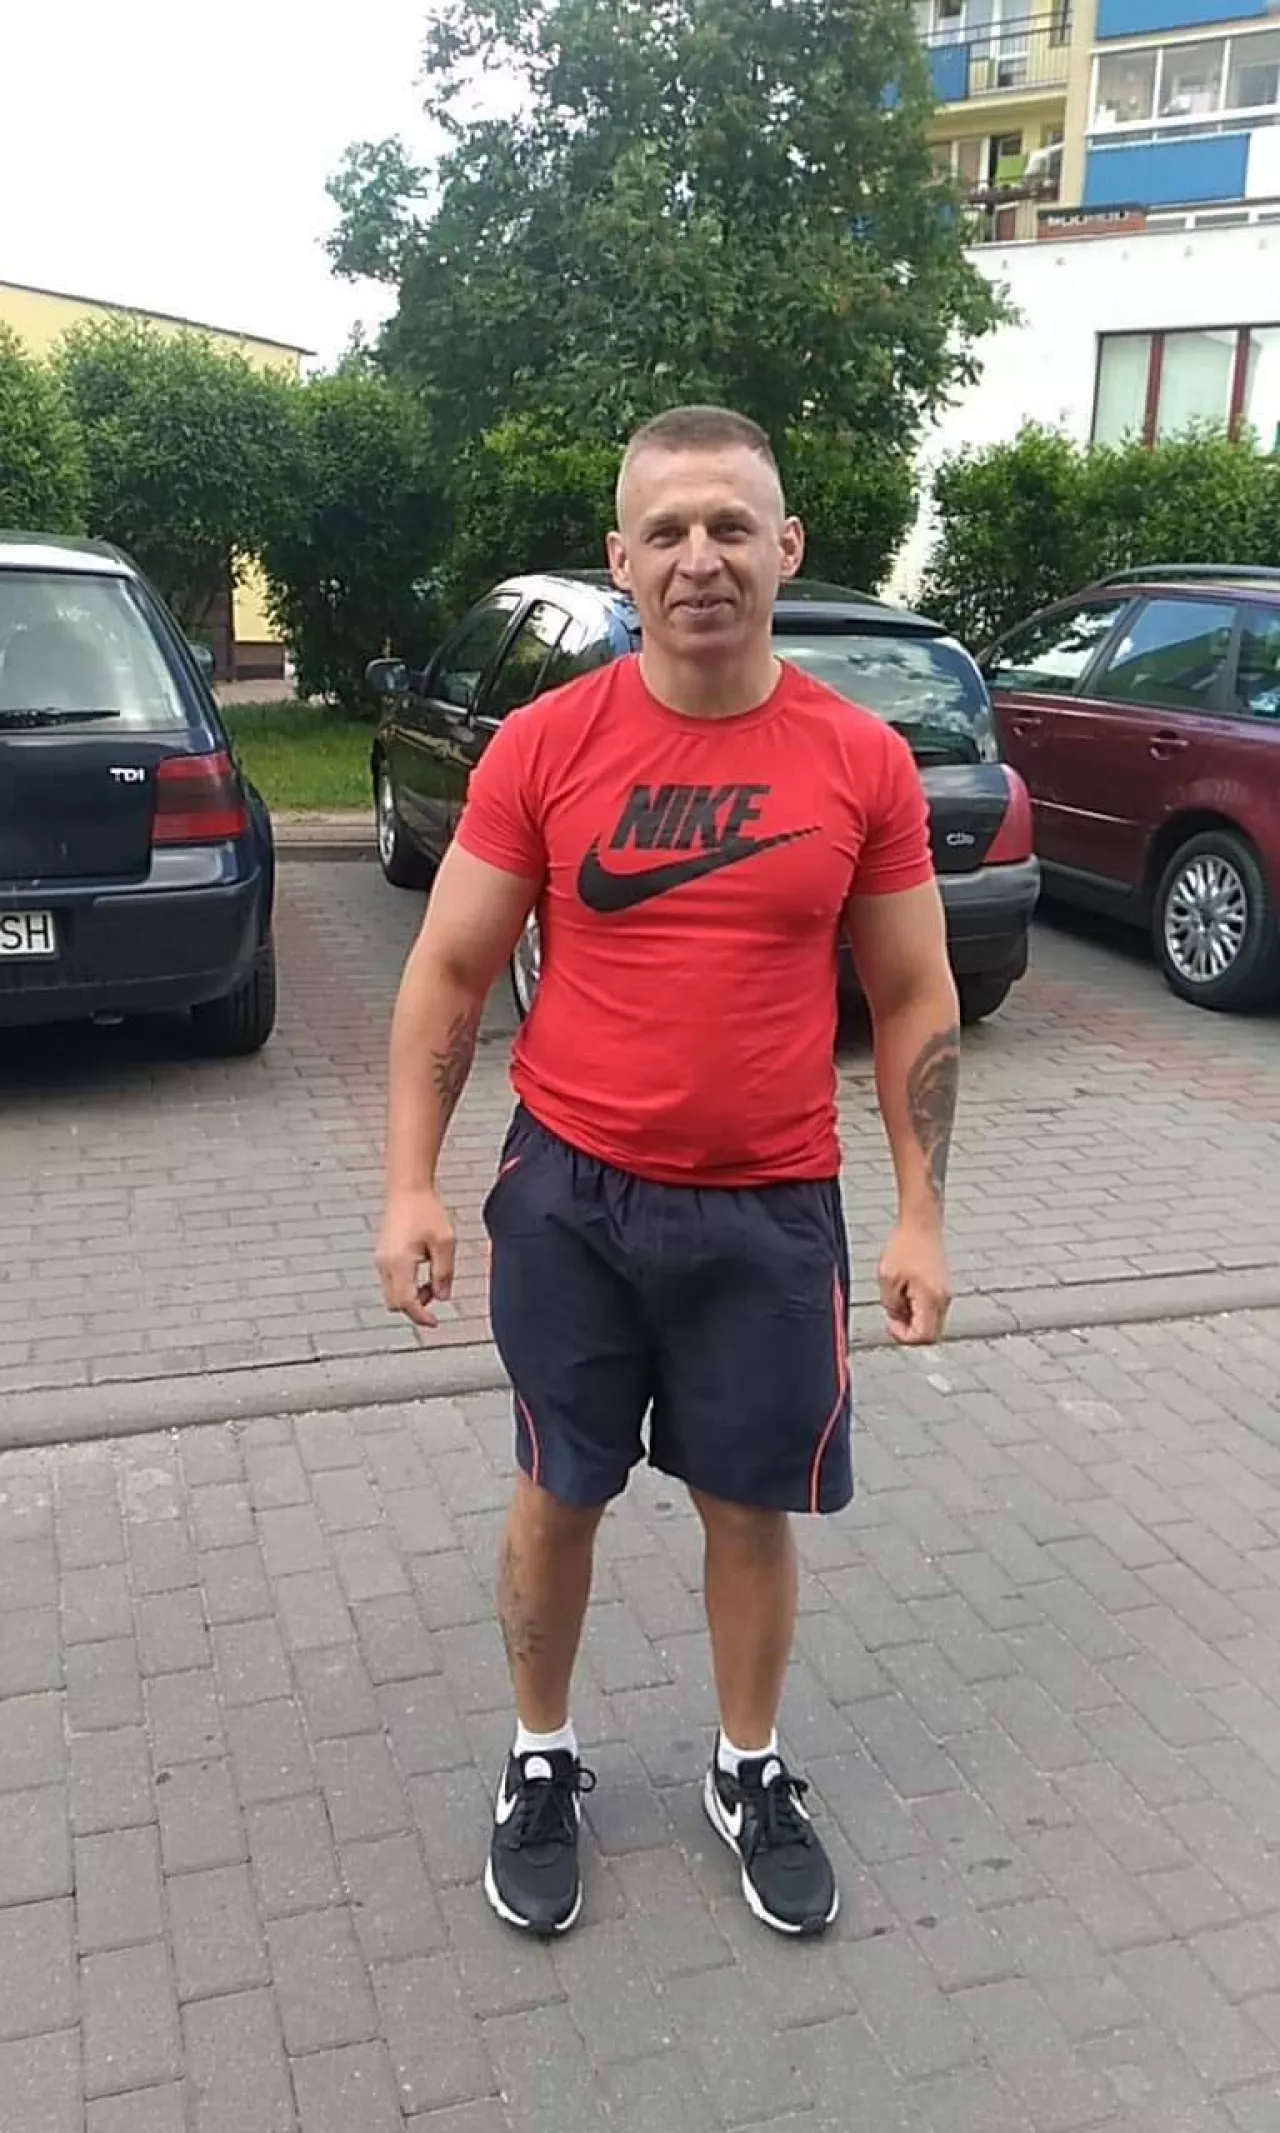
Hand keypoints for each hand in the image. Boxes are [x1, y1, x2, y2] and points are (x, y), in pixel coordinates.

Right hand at [376, 1187, 456, 1328]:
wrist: (407, 1191)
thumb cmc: (426, 1212)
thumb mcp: (445, 1243)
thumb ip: (443, 1273)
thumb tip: (442, 1298)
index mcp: (400, 1263)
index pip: (407, 1302)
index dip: (421, 1316)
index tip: (435, 1322)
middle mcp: (385, 1265)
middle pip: (395, 1304)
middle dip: (415, 1307)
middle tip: (435, 1292)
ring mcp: (380, 1261)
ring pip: (391, 1294)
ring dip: (410, 1296)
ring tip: (431, 1277)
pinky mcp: (382, 1256)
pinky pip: (390, 1282)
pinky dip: (405, 1285)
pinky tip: (421, 1269)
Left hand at [878, 1218, 951, 1346]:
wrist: (921, 1223)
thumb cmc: (905, 1245)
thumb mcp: (887, 1278)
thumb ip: (890, 1304)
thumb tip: (897, 1318)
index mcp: (931, 1298)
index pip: (924, 1337)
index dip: (903, 1336)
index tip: (889, 1322)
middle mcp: (944, 1299)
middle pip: (931, 1335)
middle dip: (909, 1331)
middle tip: (892, 1316)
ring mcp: (946, 1294)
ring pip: (932, 1323)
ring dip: (913, 1320)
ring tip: (896, 1299)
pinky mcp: (943, 1288)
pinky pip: (932, 1310)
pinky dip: (918, 1310)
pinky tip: (904, 1293)